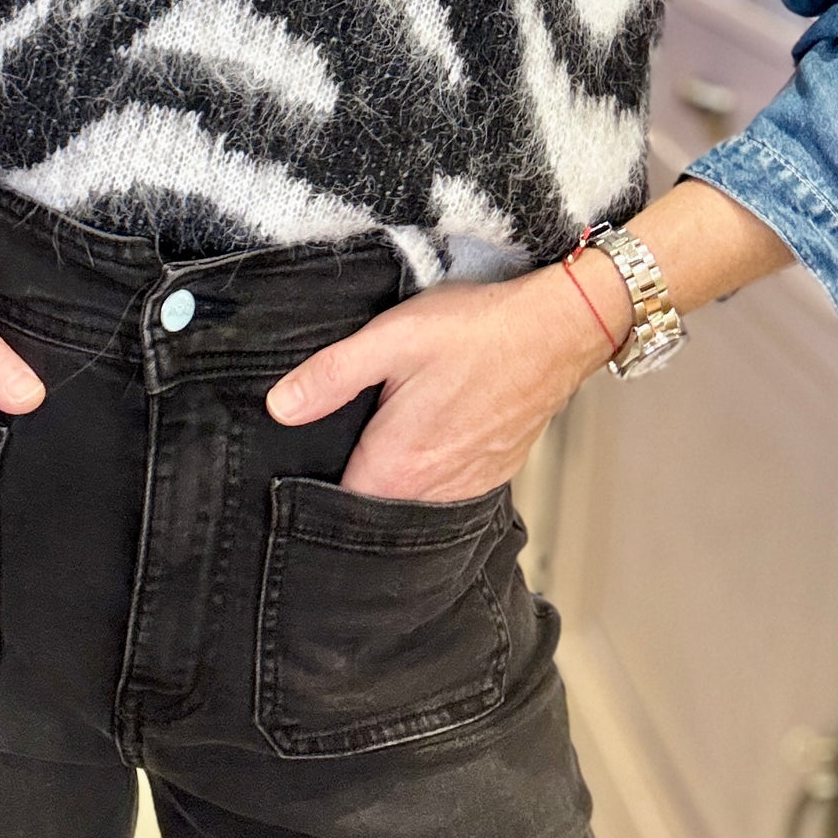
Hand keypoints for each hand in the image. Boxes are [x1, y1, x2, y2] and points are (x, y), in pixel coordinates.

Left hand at [265, 261, 626, 501]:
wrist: (557, 330)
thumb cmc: (477, 332)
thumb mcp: (391, 339)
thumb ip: (331, 376)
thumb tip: (280, 407)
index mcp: (397, 467)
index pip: (334, 506)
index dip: (310, 488)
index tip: (296, 465)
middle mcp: (432, 492)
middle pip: (373, 507)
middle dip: (352, 483)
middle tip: (341, 438)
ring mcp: (468, 487)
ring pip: (410, 500)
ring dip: (393, 477)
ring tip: (383, 432)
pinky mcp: (492, 472)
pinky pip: (445, 487)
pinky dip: (429, 470)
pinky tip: (427, 431)